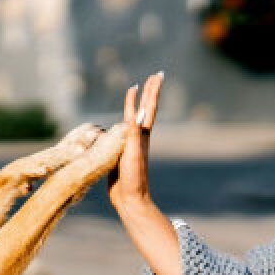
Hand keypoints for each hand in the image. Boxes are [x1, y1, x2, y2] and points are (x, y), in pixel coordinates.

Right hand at [107, 72, 163, 209]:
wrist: (130, 199)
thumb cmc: (133, 177)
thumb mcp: (132, 153)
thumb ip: (134, 133)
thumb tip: (140, 113)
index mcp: (142, 135)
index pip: (148, 108)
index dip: (151, 92)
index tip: (156, 76)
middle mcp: (138, 136)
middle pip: (145, 109)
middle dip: (149, 92)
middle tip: (155, 76)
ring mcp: (130, 143)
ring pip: (133, 118)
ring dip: (136, 104)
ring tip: (137, 92)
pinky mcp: (120, 152)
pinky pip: (121, 130)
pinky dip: (121, 121)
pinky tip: (119, 121)